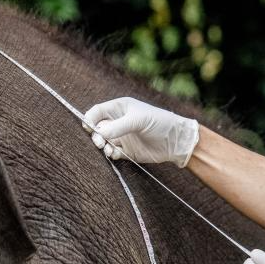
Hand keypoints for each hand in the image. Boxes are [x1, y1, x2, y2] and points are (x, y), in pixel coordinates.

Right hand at [83, 97, 198, 166]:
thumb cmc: (160, 122)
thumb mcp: (138, 120)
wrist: (176, 141)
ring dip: (102, 146)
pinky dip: (111, 154)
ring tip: (107, 149)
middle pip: (98, 128)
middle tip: (99, 142)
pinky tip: (115, 155)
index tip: (88, 127)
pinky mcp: (127, 151)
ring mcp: (122, 137)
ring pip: (104, 142)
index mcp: (119, 108)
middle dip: (95, 135)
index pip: (97, 112)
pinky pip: (113, 153)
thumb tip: (98, 133)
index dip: (90, 118)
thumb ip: (118, 126)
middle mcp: (118, 122)